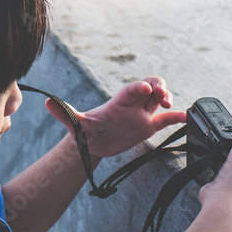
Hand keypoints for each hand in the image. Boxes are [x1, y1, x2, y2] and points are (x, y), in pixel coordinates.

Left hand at [44, 77, 186, 157]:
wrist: (92, 145)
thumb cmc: (85, 132)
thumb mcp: (76, 124)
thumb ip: (65, 113)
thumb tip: (47, 103)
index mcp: (118, 102)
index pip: (131, 90)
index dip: (140, 87)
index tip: (147, 89)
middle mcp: (132, 105)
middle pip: (150, 87)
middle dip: (159, 87)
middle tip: (162, 96)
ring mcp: (141, 114)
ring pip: (159, 99)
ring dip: (167, 98)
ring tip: (169, 106)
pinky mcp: (147, 126)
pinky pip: (165, 120)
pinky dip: (176, 117)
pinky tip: (184, 119)